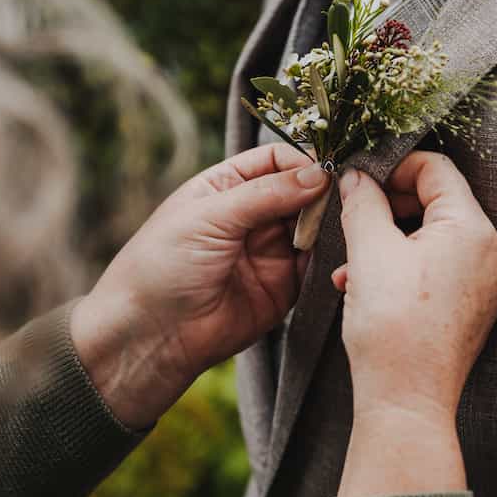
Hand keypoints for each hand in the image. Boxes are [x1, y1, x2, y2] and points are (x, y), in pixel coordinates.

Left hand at [72, 143, 329, 427]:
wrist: (152, 335)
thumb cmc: (162, 266)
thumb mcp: (210, 216)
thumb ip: (265, 194)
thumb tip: (319, 174)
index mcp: (226, 187)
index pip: (275, 160)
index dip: (302, 162)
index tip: (327, 171)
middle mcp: (251, 215)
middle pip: (302, 191)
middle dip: (322, 193)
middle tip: (343, 198)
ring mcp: (269, 251)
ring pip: (314, 226)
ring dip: (329, 224)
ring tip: (344, 224)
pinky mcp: (284, 286)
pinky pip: (316, 266)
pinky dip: (330, 258)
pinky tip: (338, 253)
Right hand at [333, 152, 496, 496]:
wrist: (407, 401)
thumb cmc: (393, 329)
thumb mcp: (368, 253)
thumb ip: (363, 204)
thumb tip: (357, 178)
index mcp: (471, 229)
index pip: (436, 169)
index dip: (393, 167)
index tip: (361, 181)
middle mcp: (488, 252)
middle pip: (436, 202)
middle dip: (388, 207)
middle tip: (353, 220)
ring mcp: (483, 281)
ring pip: (432, 237)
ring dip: (389, 240)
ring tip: (351, 265)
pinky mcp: (471, 305)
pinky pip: (437, 268)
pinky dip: (403, 267)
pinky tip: (365, 286)